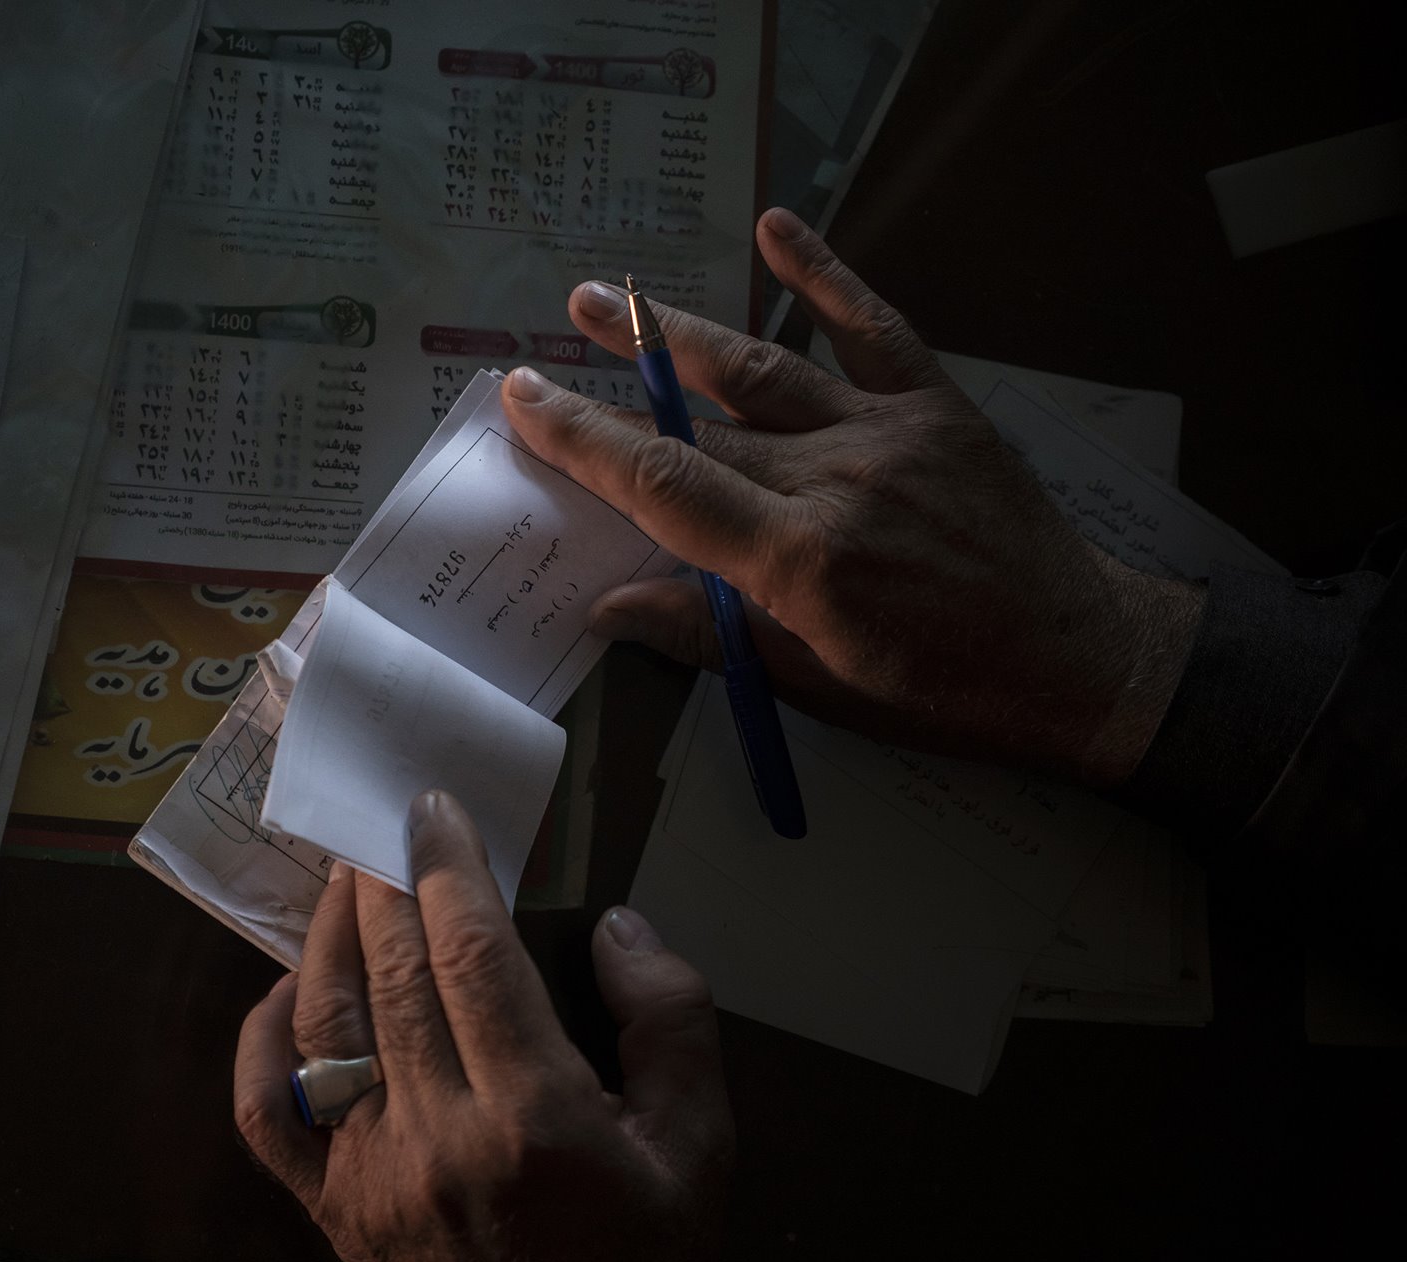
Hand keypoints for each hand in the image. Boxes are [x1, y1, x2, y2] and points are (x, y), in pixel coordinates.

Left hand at [234, 791, 733, 1261]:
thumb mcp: (700, 1151)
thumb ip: (673, 1026)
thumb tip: (617, 927)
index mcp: (534, 1116)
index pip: (472, 952)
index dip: (448, 868)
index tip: (434, 811)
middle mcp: (438, 1136)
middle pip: (393, 970)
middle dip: (386, 881)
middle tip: (386, 827)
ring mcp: (369, 1173)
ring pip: (326, 1021)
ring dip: (331, 934)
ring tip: (348, 881)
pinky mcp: (328, 1207)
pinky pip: (265, 1110)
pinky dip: (262, 1037)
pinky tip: (290, 991)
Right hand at [501, 208, 1201, 786]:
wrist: (1080, 659)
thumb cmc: (942, 692)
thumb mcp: (817, 687)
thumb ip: (709, 636)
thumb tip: (608, 603)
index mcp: (800, 561)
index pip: (665, 488)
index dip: (584, 441)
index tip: (523, 400)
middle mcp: (835, 480)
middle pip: (698, 430)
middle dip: (610, 398)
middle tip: (540, 362)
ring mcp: (888, 432)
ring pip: (761, 372)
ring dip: (676, 334)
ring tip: (604, 296)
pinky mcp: (937, 407)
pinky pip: (874, 328)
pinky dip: (825, 275)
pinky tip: (774, 227)